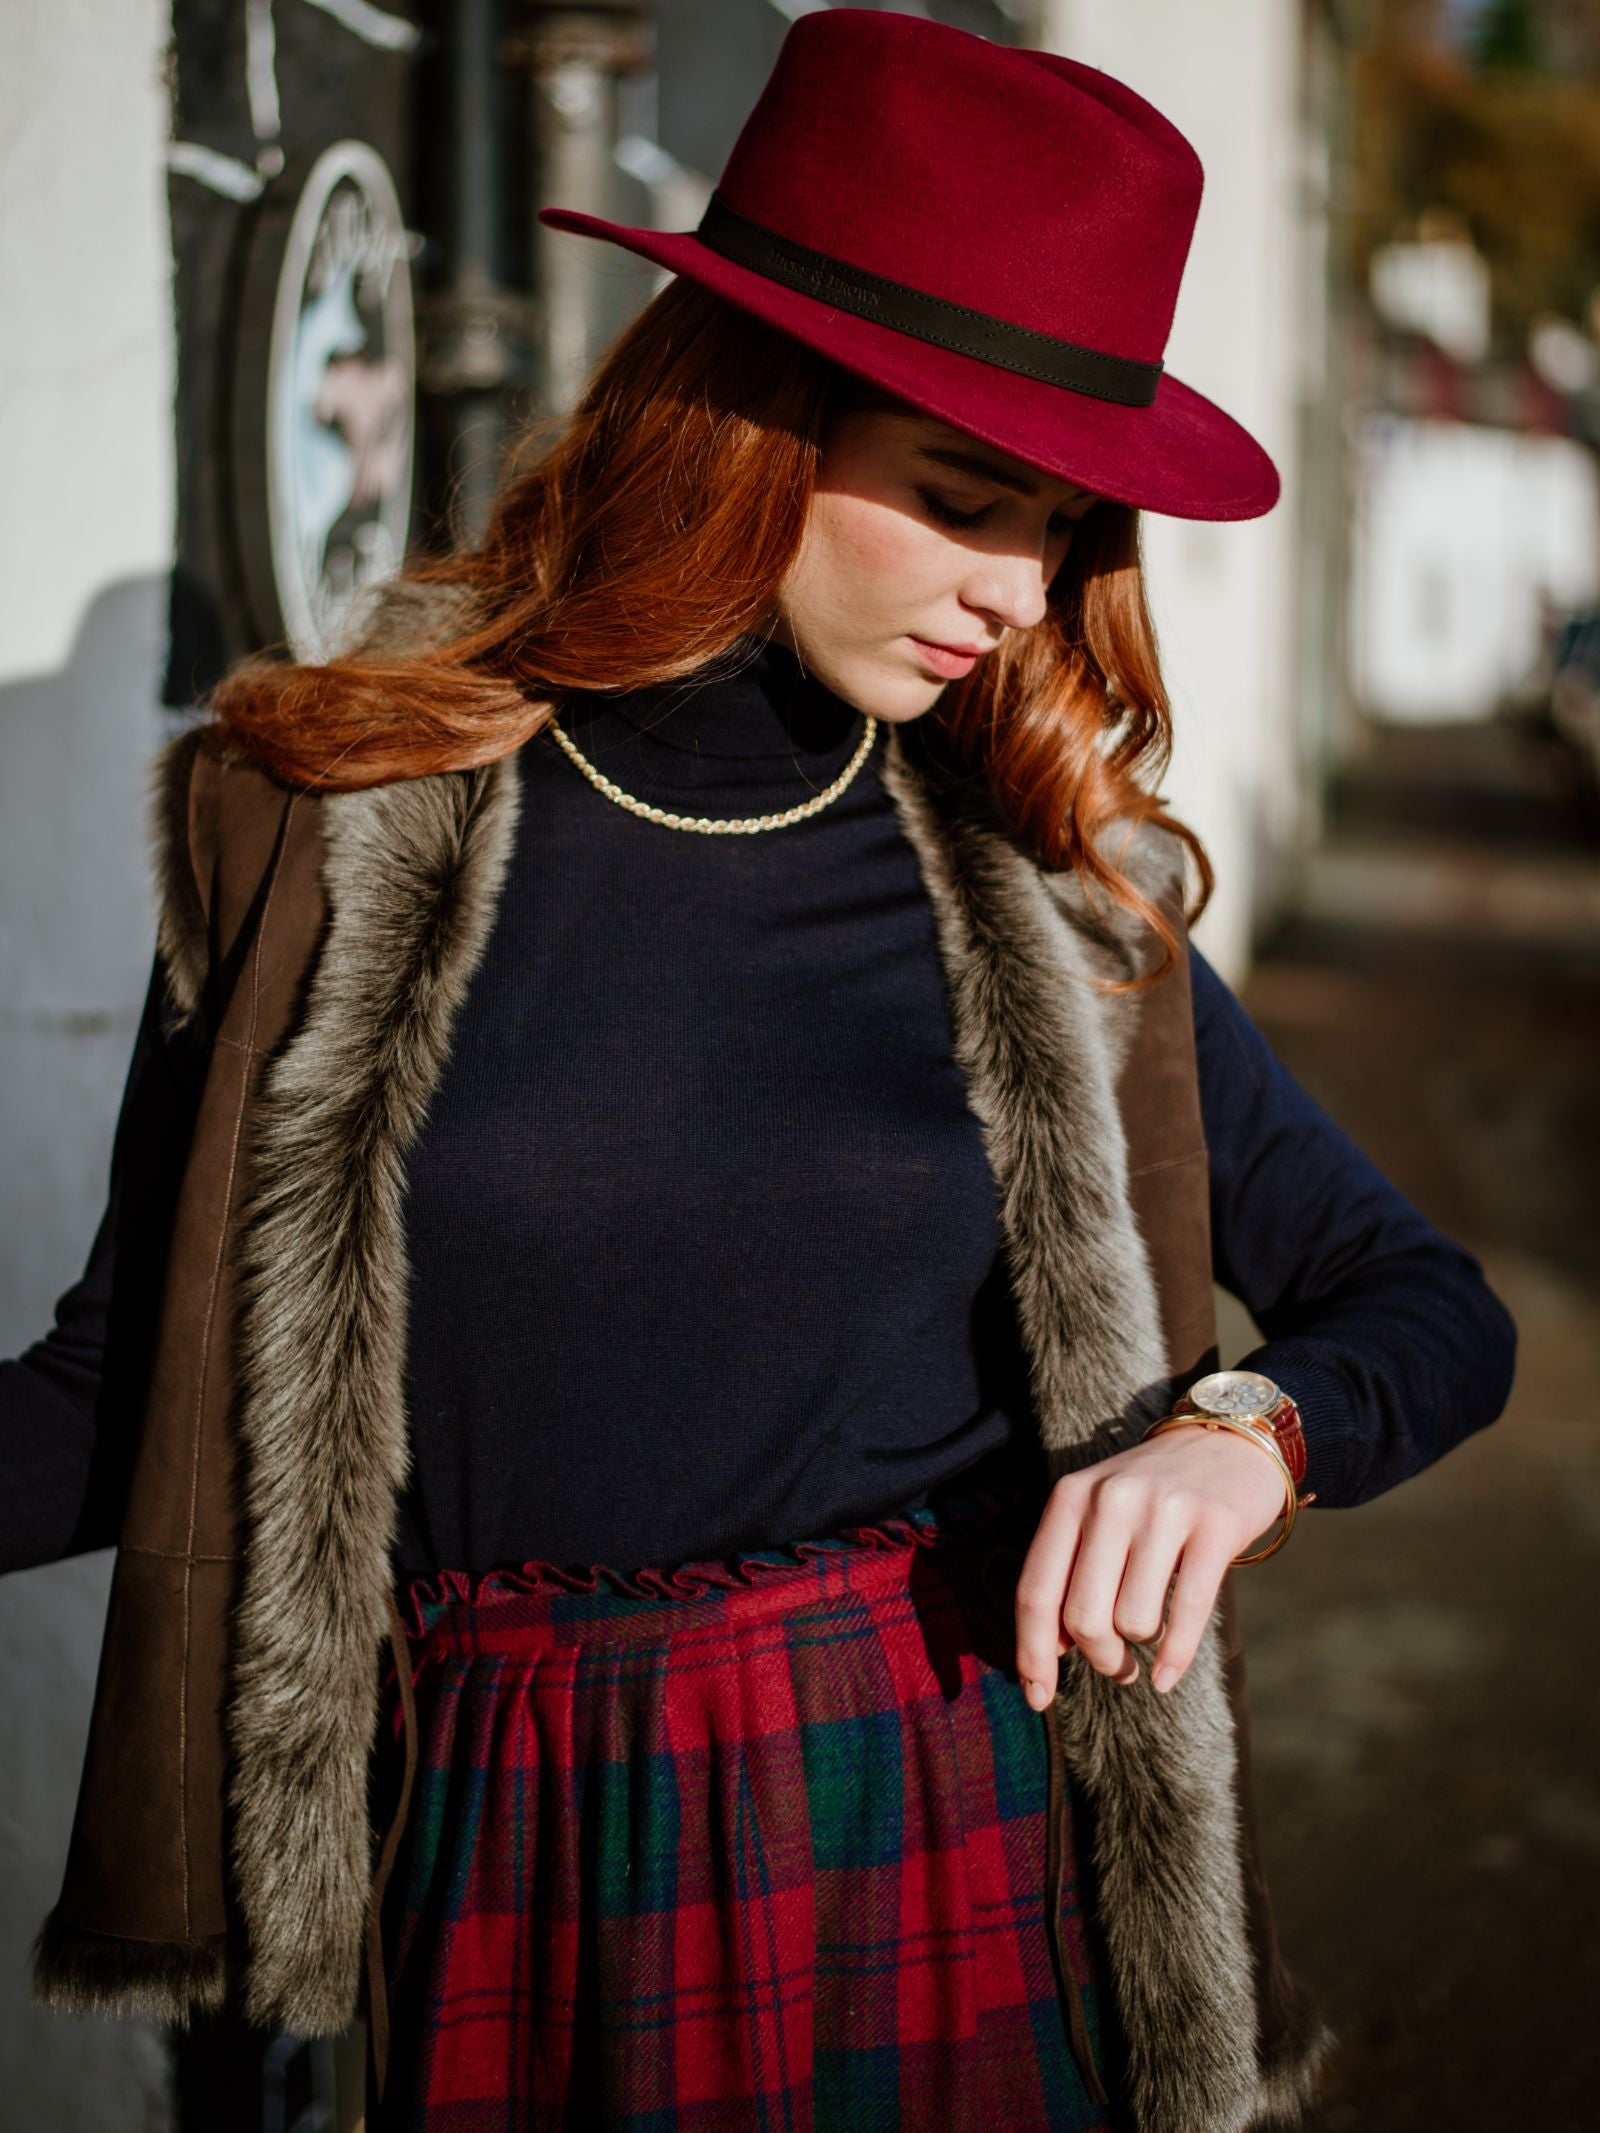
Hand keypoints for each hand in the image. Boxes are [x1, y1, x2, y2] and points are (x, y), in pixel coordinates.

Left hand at [1013, 1425, 1288, 1705]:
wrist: (1228, 1439)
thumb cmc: (1153, 1494)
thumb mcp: (1097, 1510)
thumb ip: (1068, 1568)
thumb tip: (1050, 1650)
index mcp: (1071, 1497)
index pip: (1037, 1591)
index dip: (1032, 1653)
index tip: (1036, 1698)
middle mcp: (1112, 1499)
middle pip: (1084, 1618)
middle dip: (1099, 1658)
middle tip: (1116, 1666)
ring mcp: (1164, 1511)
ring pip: (1134, 1621)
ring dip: (1140, 1648)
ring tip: (1148, 1636)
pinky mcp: (1215, 1527)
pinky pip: (1186, 1614)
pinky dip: (1174, 1659)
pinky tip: (1167, 1675)